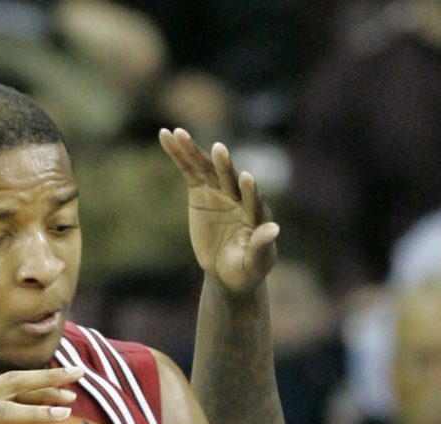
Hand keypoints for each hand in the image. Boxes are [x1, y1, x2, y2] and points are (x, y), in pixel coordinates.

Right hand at [159, 129, 279, 294]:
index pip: (254, 201)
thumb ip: (261, 246)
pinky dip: (177, 153)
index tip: (247, 179)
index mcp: (257, 214)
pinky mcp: (201, 190)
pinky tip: (165, 135)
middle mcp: (239, 196)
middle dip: (224, 166)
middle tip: (219, 150)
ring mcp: (219, 190)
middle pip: (230, 179)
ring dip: (193, 150)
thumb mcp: (255, 264)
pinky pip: (188, 169)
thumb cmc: (246, 270)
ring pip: (206, 168)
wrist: (228, 272)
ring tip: (179, 133)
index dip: (251, 191)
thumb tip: (274, 229)